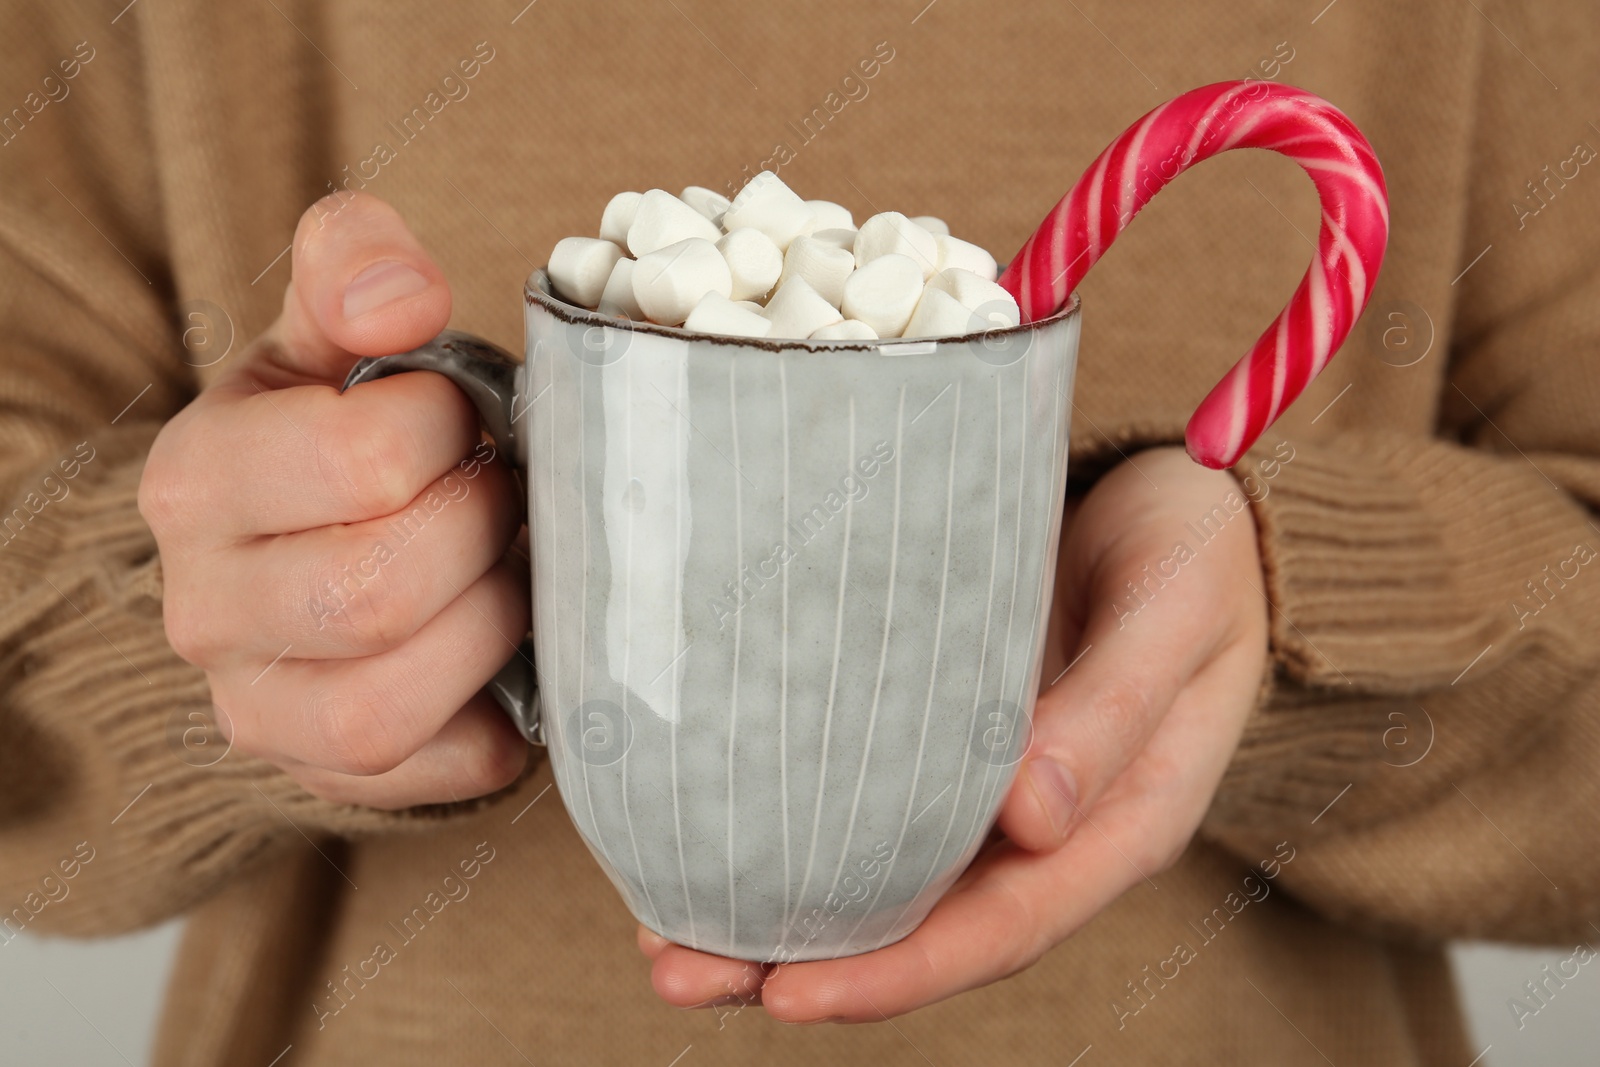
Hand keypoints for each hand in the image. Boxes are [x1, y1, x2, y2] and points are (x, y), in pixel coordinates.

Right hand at [139, 192, 530, 808]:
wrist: (300, 549)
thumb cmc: (332, 436)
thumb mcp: (325, 336)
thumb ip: (352, 269)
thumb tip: (402, 294)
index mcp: (197, 480)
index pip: (359, 460)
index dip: (451, 430)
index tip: (466, 417)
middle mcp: (203, 608)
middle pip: (375, 591)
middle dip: (480, 532)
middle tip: (506, 494)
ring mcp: (258, 709)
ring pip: (387, 703)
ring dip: (491, 627)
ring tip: (512, 571)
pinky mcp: (328, 774)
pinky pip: (437, 770)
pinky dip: (499, 718)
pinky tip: (508, 655)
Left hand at [638, 446, 1269, 1020]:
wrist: (1194, 504)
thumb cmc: (1195, 556)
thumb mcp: (1173, 619)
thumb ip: (1115, 711)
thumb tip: (1034, 821)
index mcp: (1119, 824)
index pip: (1001, 928)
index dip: (897, 971)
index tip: (789, 990)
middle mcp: (1053, 832)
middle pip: (925, 929)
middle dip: (805, 962)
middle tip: (679, 973)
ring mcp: (1000, 792)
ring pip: (889, 883)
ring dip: (782, 919)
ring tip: (668, 940)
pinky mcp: (957, 742)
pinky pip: (879, 811)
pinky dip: (801, 835)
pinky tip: (722, 837)